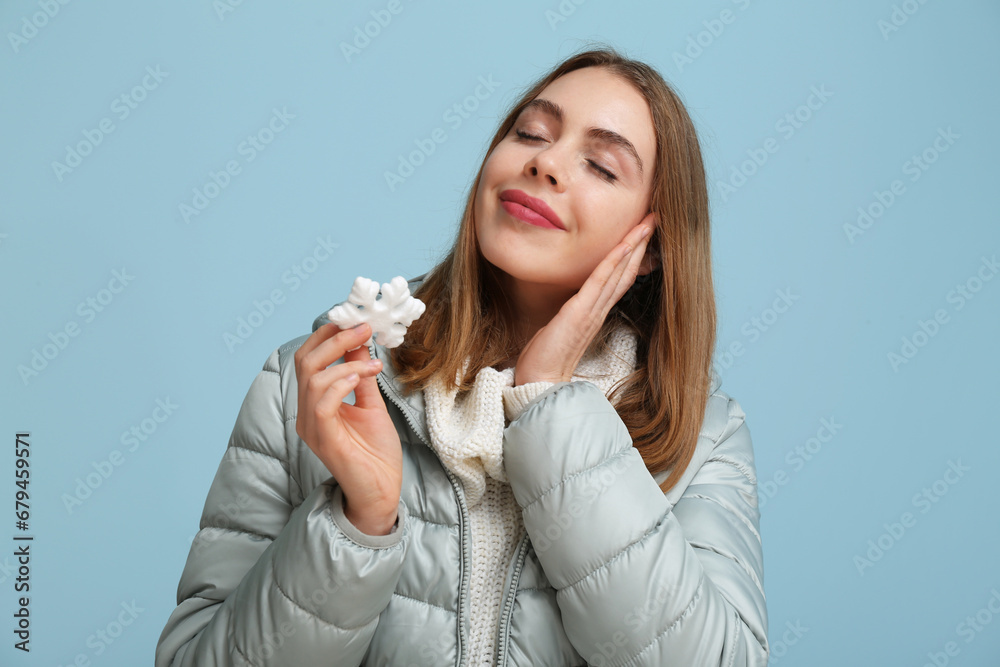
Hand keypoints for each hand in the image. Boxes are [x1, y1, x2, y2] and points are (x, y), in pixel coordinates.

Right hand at [293, 322, 401, 535]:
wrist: (381, 492)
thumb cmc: (376, 454)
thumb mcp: (371, 405)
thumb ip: (362, 376)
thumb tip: (360, 343)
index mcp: (315, 404)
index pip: (308, 359)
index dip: (327, 336)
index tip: (354, 321)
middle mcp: (306, 413)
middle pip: (305, 362)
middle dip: (335, 339)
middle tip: (364, 328)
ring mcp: (312, 427)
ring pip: (312, 378)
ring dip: (345, 360)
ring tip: (372, 359)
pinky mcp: (323, 439)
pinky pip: (321, 403)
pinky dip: (341, 382)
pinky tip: (361, 376)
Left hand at [513, 214, 655, 385]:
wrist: (540, 382)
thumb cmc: (546, 358)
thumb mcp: (559, 327)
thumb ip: (569, 312)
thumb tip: (569, 301)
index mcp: (594, 312)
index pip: (619, 278)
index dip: (632, 255)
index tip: (641, 233)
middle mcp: (598, 310)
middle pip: (626, 271)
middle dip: (640, 243)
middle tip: (655, 219)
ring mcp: (592, 311)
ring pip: (618, 272)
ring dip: (634, 245)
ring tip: (648, 223)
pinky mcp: (580, 312)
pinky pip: (600, 281)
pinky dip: (614, 261)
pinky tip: (624, 245)